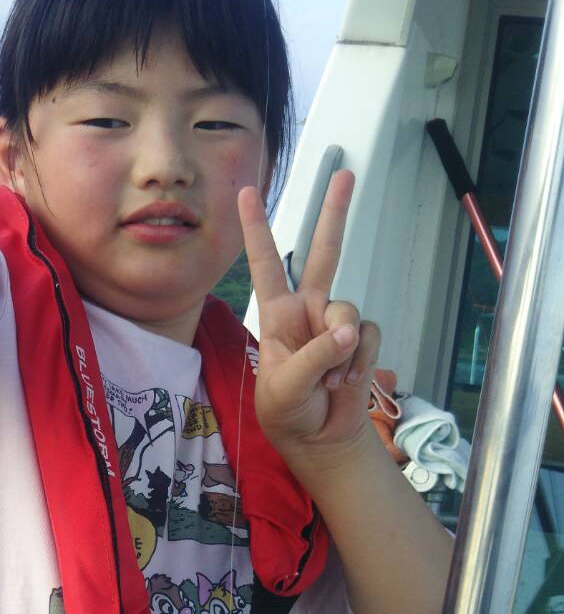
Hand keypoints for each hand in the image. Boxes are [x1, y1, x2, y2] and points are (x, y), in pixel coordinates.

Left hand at [238, 171, 379, 466]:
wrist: (319, 439)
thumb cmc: (288, 412)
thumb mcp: (284, 388)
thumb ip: (313, 357)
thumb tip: (348, 332)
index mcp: (276, 314)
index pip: (265, 264)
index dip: (256, 229)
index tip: (246, 192)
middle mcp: (307, 310)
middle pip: (323, 253)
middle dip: (335, 214)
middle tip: (346, 174)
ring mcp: (334, 323)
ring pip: (347, 312)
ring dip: (340, 351)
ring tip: (327, 381)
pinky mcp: (359, 339)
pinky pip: (367, 336)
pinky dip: (359, 363)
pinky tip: (345, 383)